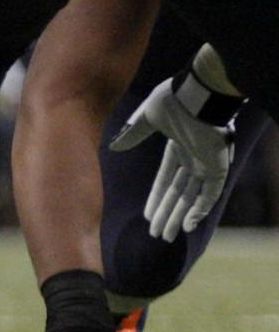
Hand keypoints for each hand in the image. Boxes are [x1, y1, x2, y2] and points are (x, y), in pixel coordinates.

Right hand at [110, 74, 235, 241]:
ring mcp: (205, 166)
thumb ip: (132, 134)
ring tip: (167, 236)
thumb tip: (113, 147)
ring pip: (191, 199)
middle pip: (177, 195)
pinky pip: (209, 196)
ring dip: (179, 218)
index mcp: (177, 149)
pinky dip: (198, 211)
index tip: (147, 217)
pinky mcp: (218, 169)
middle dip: (166, 214)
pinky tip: (186, 225)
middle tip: (156, 234)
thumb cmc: (171, 102)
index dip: (156, 199)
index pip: (166, 181)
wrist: (195, 95)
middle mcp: (192, 161)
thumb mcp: (146, 118)